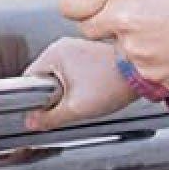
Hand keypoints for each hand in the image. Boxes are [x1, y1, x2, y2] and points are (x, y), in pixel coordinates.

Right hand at [22, 37, 137, 131]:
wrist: (140, 75)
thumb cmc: (112, 84)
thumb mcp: (75, 108)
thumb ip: (49, 118)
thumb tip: (32, 122)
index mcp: (55, 53)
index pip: (28, 79)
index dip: (32, 99)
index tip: (41, 111)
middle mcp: (63, 47)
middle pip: (43, 79)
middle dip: (51, 97)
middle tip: (67, 105)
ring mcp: (75, 49)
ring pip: (57, 78)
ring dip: (64, 92)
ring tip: (81, 97)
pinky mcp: (86, 55)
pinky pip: (70, 74)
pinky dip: (75, 86)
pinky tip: (88, 92)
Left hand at [60, 0, 168, 91]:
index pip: (71, 1)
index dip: (80, 4)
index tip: (85, 6)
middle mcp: (126, 20)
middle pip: (88, 30)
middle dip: (106, 26)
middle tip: (133, 20)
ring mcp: (137, 52)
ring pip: (117, 53)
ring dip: (134, 47)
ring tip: (168, 35)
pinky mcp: (151, 77)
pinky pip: (140, 72)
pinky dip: (154, 64)